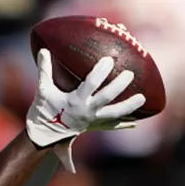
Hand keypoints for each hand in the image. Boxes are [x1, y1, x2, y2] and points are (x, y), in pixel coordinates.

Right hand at [26, 48, 145, 171]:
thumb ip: (44, 70)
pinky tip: (134, 123)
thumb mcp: (42, 90)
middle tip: (130, 74)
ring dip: (129, 107)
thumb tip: (43, 50)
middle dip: (119, 86)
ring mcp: (91, 120)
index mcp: (74, 101)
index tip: (109, 60)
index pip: (90, 84)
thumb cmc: (42, 111)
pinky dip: (122, 124)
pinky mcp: (92, 126)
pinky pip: (110, 126)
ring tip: (142, 98)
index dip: (100, 72)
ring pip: (114, 114)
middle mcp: (86, 111)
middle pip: (107, 98)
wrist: (42, 135)